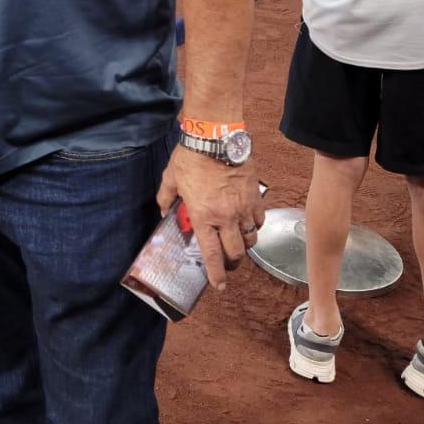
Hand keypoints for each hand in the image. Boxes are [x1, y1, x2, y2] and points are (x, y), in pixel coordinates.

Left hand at [156, 143, 264, 290]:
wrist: (216, 138)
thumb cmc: (191, 157)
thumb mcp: (171, 179)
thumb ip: (166, 199)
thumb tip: (164, 212)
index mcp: (203, 216)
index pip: (212, 254)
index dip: (217, 274)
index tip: (220, 285)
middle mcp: (226, 217)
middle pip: (236, 252)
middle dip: (232, 263)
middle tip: (228, 264)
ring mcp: (243, 208)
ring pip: (250, 239)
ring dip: (244, 245)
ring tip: (237, 243)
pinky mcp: (255, 197)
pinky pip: (260, 220)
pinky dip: (255, 226)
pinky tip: (248, 224)